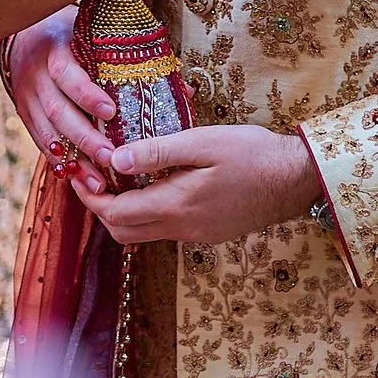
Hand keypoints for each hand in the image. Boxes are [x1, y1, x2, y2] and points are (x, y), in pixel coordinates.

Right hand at [7, 9, 116, 194]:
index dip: (88, 95)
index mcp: (55, 49)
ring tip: (97, 182)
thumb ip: (133, 60)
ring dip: (74, 160)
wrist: (26, 36)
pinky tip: (79, 179)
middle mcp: (36, 74)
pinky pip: (40, 142)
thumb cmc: (73, 36)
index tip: (111, 112)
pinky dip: (60, 162)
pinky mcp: (24, 115)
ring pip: (48, 133)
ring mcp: (27, 97)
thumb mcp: (96, 37)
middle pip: (58, 110)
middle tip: (110, 156)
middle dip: (85, 137)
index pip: (67, 74)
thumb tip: (184, 90)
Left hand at [71, 123, 322, 244]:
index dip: (90, 197)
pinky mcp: (207, 233)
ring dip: (123, 212)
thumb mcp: (203, 143)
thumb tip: (115, 159)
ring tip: (118, 178)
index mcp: (176, 206)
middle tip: (93, 178)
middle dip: (100, 208)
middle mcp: (181, 229)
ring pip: (143, 234)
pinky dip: (147, 213)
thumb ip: (158, 153)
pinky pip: (164, 230)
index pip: (115, 213)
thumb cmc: (253, 154)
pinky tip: (152, 185)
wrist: (297, 180)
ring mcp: (195, 235)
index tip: (80, 175)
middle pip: (122, 232)